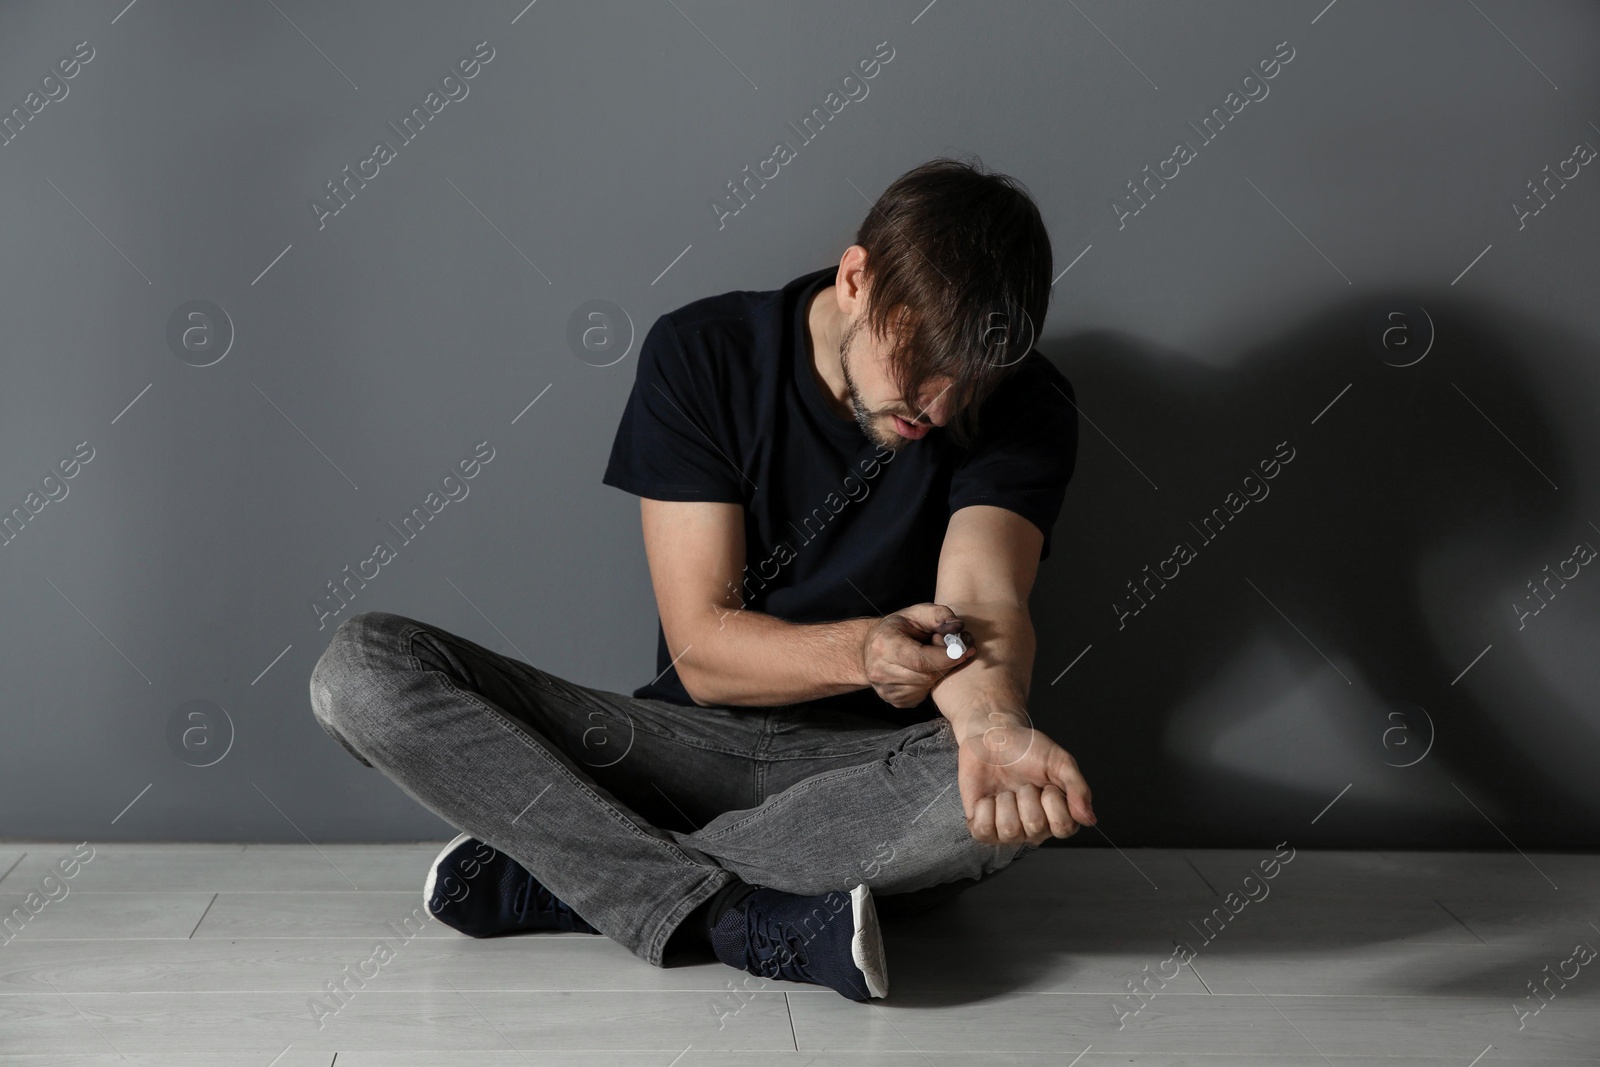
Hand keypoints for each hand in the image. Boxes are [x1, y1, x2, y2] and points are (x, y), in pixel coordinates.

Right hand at [861, 603, 975, 708]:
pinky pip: (922, 694)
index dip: (947, 657)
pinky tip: (924, 670)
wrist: (870, 647)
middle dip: (946, 664)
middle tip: (954, 651)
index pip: (921, 660)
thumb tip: (958, 627)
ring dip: (938, 673)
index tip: (965, 650)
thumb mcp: (916, 612)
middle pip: (927, 676)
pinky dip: (929, 683)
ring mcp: (885, 689)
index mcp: (884, 646)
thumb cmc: (897, 628)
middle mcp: (880, 671)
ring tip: (934, 658)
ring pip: (926, 687)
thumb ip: (939, 615)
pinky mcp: (894, 700)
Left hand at [954, 716, 1095, 845]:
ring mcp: (1008, 831)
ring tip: (1005, 790)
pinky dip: (984, 808)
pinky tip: (988, 797)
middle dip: (1027, 796)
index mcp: (1057, 816)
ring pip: (1009, 830)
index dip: (1054, 802)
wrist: (993, 738)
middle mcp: (1034, 828)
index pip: (1063, 827)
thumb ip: (1078, 789)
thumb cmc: (1027, 749)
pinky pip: (983, 830)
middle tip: (1023, 784)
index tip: (1046, 784)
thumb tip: (1089, 819)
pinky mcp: (982, 828)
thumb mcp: (1059, 761)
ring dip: (1005, 801)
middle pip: (1035, 827)